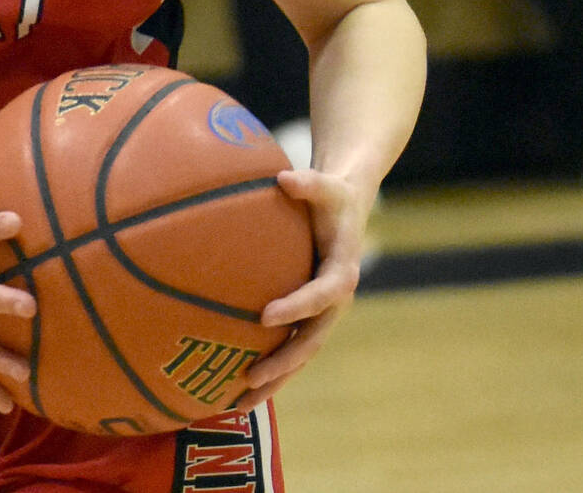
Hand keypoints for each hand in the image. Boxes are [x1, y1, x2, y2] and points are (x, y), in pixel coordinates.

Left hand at [234, 166, 374, 408]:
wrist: (349, 211)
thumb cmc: (330, 196)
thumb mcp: (326, 186)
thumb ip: (308, 182)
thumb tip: (284, 177)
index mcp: (341, 273)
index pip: (320, 296)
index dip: (296, 307)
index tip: (264, 316)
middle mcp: (333, 303)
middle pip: (310, 342)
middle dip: (282, 363)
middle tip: (249, 377)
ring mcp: (322, 317)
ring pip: (299, 356)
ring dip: (273, 381)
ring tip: (237, 404)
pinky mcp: (308, 320)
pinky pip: (288, 349)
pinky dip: (268, 370)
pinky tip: (233, 388)